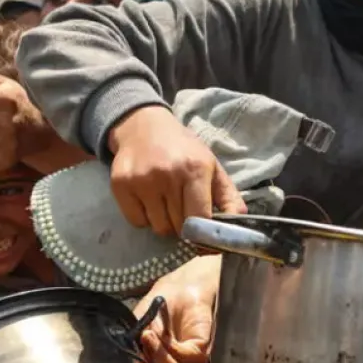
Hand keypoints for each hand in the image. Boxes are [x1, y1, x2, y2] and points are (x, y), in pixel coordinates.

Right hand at [108, 106, 246, 236]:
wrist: (143, 126)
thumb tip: (241, 224)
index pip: (200, 219)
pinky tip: (148, 201)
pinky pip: (137, 221)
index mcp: (196, 169)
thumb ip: (229, 196)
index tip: (204, 236)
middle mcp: (168, 174)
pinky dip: (144, 218)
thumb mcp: (212, 166)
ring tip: (166, 203)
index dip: (203, 234)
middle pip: (179, 226)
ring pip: (158, 227)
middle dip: (185, 227)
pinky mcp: (121, 184)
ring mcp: (142, 180)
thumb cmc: (183, 149)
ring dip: (165, 223)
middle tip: (184, 213)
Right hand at [136, 255, 221, 362]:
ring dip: (159, 359)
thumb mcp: (137, 326)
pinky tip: (158, 334)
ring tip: (148, 337)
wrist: (183, 283)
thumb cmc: (160, 305)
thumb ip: (131, 347)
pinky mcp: (203, 349)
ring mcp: (192, 362)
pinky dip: (168, 348)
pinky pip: (186, 359)